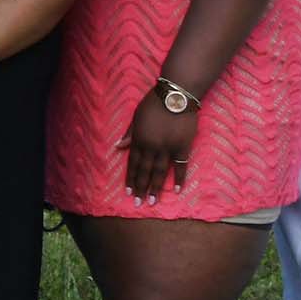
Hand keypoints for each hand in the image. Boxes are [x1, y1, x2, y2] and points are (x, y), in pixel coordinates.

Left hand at [125, 85, 198, 201]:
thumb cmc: (154, 103)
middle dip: (141, 188)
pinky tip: (177, 190)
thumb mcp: (136, 116)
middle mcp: (151, 147)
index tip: (129, 192)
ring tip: (153, 202)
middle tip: (138, 204)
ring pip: (160, 172)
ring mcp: (167, 148)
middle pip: (145, 171)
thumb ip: (129, 133)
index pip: (133, 163)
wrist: (176, 95)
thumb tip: (118, 146)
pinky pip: (181, 166)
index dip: (131, 178)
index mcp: (139, 139)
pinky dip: (179, 178)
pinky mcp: (183, 146)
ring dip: (156, 188)